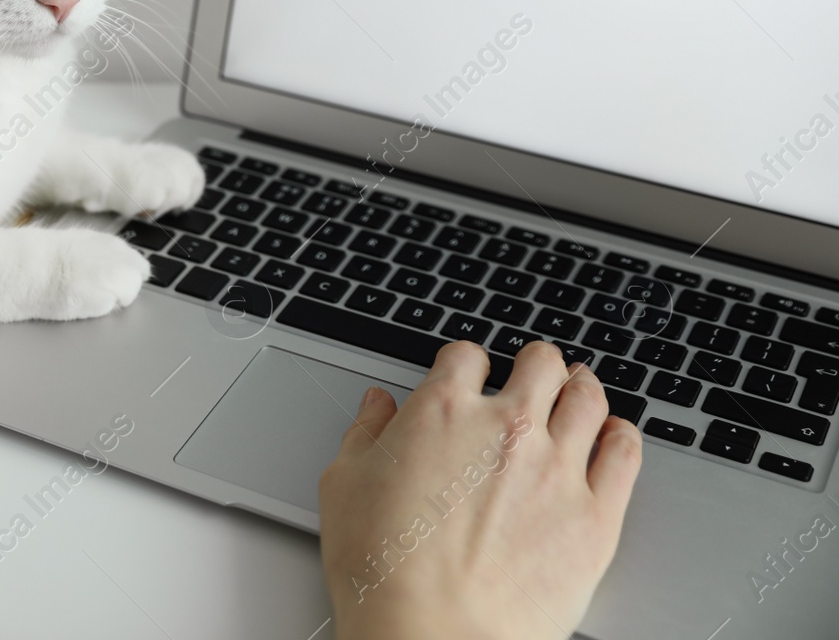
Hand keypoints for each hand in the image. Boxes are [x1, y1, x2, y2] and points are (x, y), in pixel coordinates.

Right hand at [319, 341, 642, 639]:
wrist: (432, 633)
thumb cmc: (384, 570)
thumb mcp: (344, 485)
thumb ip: (365, 434)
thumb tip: (377, 407)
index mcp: (442, 411)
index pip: (466, 356)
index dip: (466, 363)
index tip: (467, 376)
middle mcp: (506, 427)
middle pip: (540, 364)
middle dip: (535, 364)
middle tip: (533, 374)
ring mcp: (557, 468)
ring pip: (587, 398)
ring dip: (581, 388)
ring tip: (579, 392)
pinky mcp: (595, 515)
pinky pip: (625, 454)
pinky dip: (622, 436)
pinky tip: (614, 436)